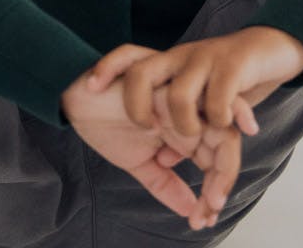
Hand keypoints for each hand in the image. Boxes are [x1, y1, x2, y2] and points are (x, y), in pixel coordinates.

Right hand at [61, 58, 256, 229]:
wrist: (76, 99)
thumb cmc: (106, 124)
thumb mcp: (141, 164)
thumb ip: (166, 184)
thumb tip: (190, 212)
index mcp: (186, 127)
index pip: (217, 155)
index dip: (217, 187)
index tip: (203, 219)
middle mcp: (188, 110)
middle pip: (226, 138)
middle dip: (224, 178)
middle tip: (208, 210)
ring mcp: (178, 94)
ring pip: (217, 121)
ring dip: (218, 164)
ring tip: (205, 196)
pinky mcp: (162, 82)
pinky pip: (188, 102)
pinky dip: (192, 131)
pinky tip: (176, 158)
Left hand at [87, 27, 302, 134]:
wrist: (270, 47)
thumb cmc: (228, 77)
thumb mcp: (198, 103)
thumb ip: (178, 130)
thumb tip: (166, 164)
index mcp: (167, 65)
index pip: (128, 57)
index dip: (107, 67)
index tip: (89, 87)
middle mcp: (180, 59)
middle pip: (141, 72)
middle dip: (135, 103)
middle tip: (146, 129)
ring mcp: (205, 61)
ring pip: (180, 94)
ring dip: (184, 125)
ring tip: (196, 139)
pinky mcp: (234, 67)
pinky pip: (219, 97)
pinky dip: (222, 118)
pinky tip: (239, 128)